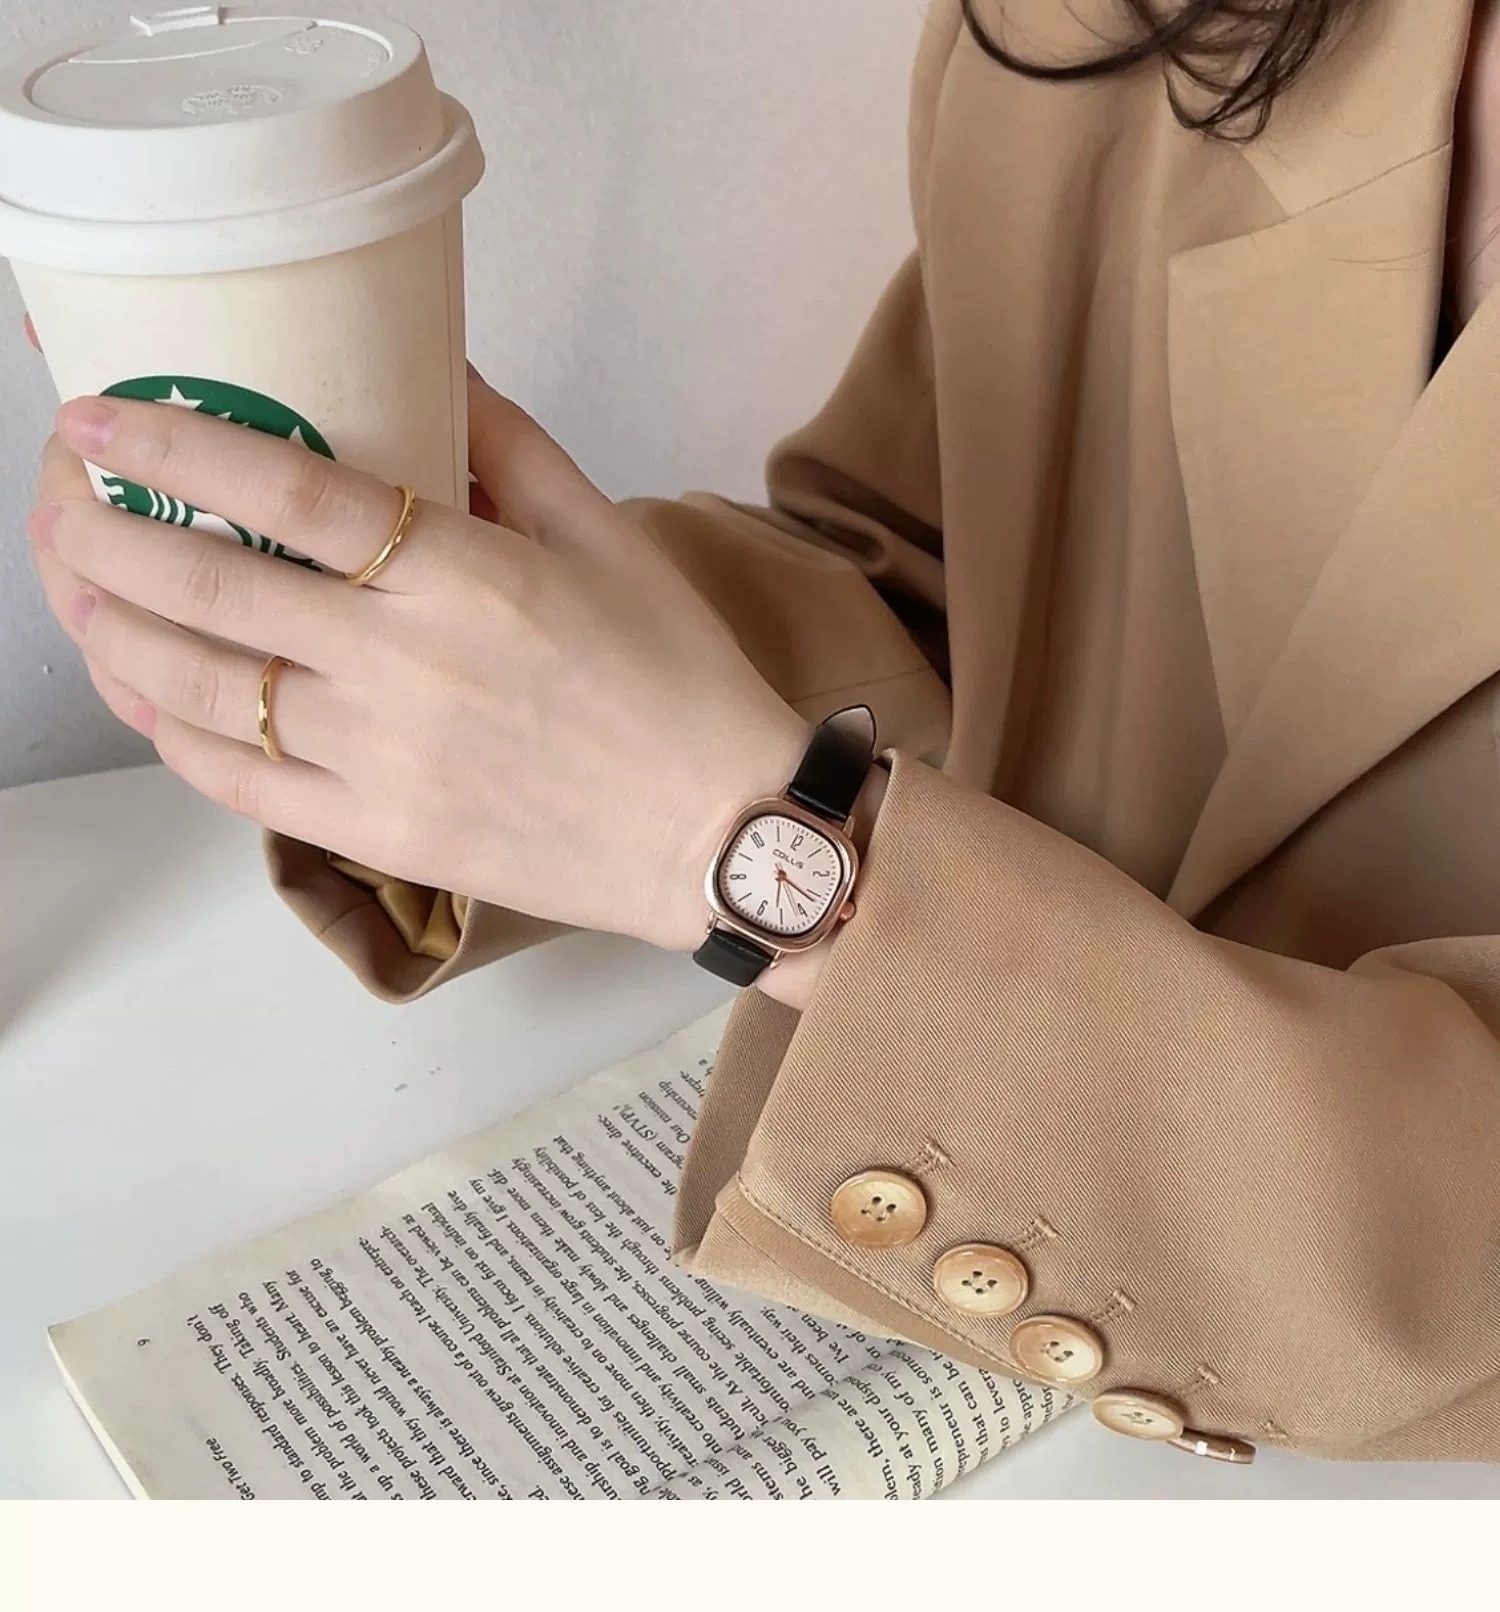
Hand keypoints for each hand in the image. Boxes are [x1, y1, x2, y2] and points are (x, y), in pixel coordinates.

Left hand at [26, 372, 809, 953]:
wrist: (719, 834)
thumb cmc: (677, 683)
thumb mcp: (609, 537)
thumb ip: (511, 445)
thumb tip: (432, 368)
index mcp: (466, 579)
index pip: (287, 496)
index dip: (176, 448)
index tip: (97, 423)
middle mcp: (405, 669)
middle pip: (210, 589)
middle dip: (102, 536)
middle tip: (58, 501)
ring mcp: (383, 762)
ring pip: (201, 691)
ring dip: (113, 632)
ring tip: (75, 589)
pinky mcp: (380, 836)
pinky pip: (239, 787)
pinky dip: (172, 736)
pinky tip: (141, 693)